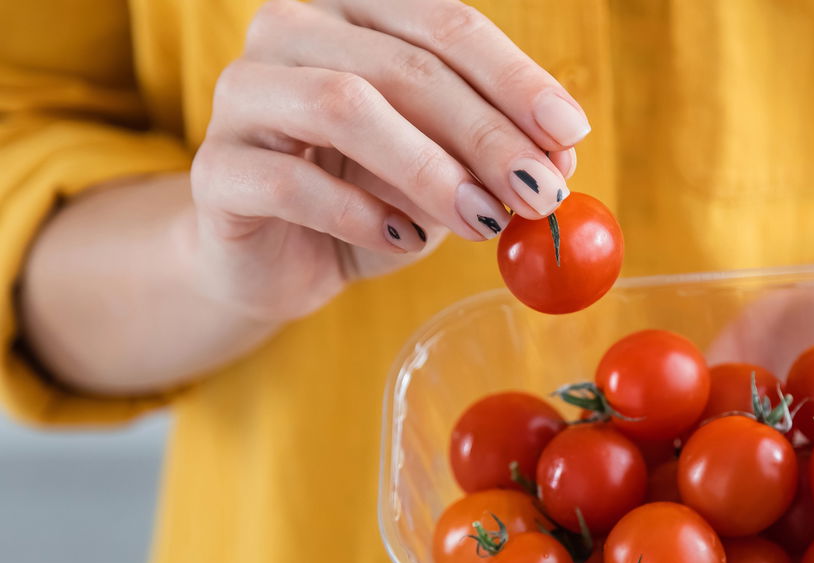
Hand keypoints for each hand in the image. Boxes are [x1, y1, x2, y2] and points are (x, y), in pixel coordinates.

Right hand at [188, 0, 586, 321]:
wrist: (277, 261)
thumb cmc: (368, 199)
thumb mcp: (445, 173)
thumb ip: (490, 155)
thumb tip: (558, 156)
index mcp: (357, 11)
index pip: (446, 24)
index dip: (515, 79)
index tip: (570, 134)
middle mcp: (293, 30)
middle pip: (405, 65)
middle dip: (486, 133)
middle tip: (540, 193)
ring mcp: (244, 93)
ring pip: (344, 104)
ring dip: (429, 170)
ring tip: (483, 222)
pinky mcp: (216, 168)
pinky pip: (291, 180)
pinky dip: (360, 215)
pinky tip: (404, 242)